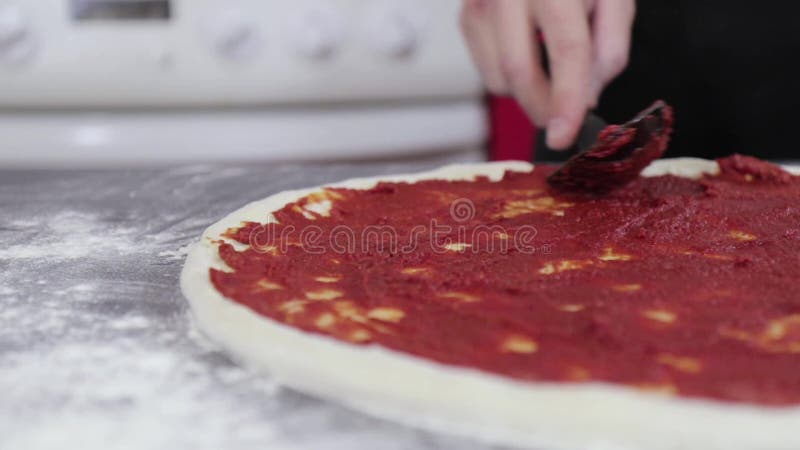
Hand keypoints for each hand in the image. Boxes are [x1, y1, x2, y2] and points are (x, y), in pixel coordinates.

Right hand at [460, 0, 634, 148]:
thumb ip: (610, 43)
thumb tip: (587, 95)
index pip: (565, 48)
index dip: (568, 98)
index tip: (566, 135)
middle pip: (519, 71)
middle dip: (543, 108)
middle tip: (563, 119)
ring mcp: (481, 1)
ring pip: (498, 77)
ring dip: (527, 91)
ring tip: (549, 67)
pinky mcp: (466, 14)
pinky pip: (486, 69)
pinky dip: (509, 75)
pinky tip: (527, 51)